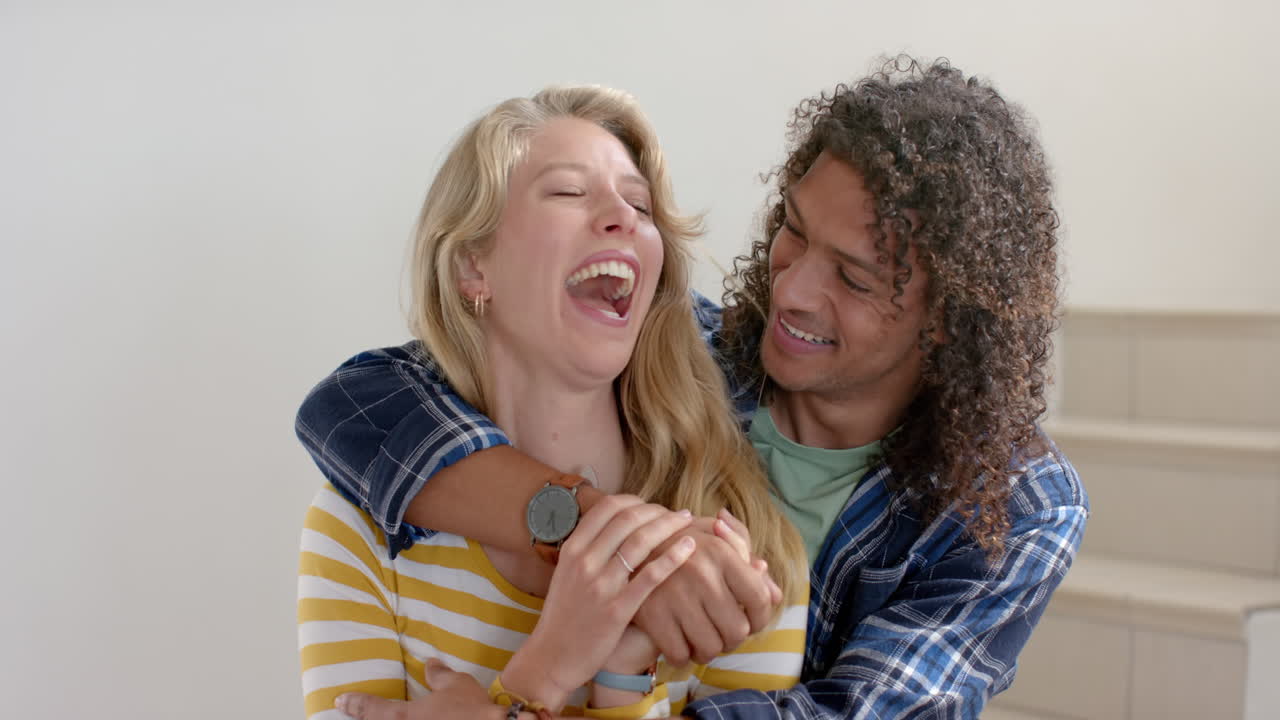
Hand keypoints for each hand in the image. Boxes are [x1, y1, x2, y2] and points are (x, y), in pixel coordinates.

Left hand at [335, 658, 502, 719]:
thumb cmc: (471, 709)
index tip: (339, 700)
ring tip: (384, 717)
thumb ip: (439, 674)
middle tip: (354, 712)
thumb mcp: (456, 684)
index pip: (370, 709)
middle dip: (363, 719)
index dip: (353, 704)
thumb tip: (430, 663)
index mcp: (402, 717)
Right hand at [500, 495, 696, 709]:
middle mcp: (584, 561)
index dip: (635, 501)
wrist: (552, 656)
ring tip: (687, 523)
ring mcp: (600, 584)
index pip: (607, 507)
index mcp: (572, 549)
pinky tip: (689, 547)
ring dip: (669, 525)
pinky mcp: (617, 609)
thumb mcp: (566, 573)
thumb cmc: (564, 615)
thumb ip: (588, 549)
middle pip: (627, 519)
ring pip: (640, 541)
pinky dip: (673, 556)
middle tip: (676, 514)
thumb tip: (615, 524)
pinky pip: (651, 576)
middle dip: (657, 510)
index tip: (651, 507)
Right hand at [633, 508, 781, 665]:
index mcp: (722, 553)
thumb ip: (750, 565)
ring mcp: (676, 597)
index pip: (760, 599)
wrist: (626, 543)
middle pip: (737, 631)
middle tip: (722, 631)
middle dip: (733, 637)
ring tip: (701, 638)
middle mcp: (702, 575)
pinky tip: (680, 642)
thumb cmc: (681, 543)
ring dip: (708, 650)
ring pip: (710, 648)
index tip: (751, 621)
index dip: (761, 617)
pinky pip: (680, 655)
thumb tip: (776, 595)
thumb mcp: (715, 538)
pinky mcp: (652, 615)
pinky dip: (682, 656)